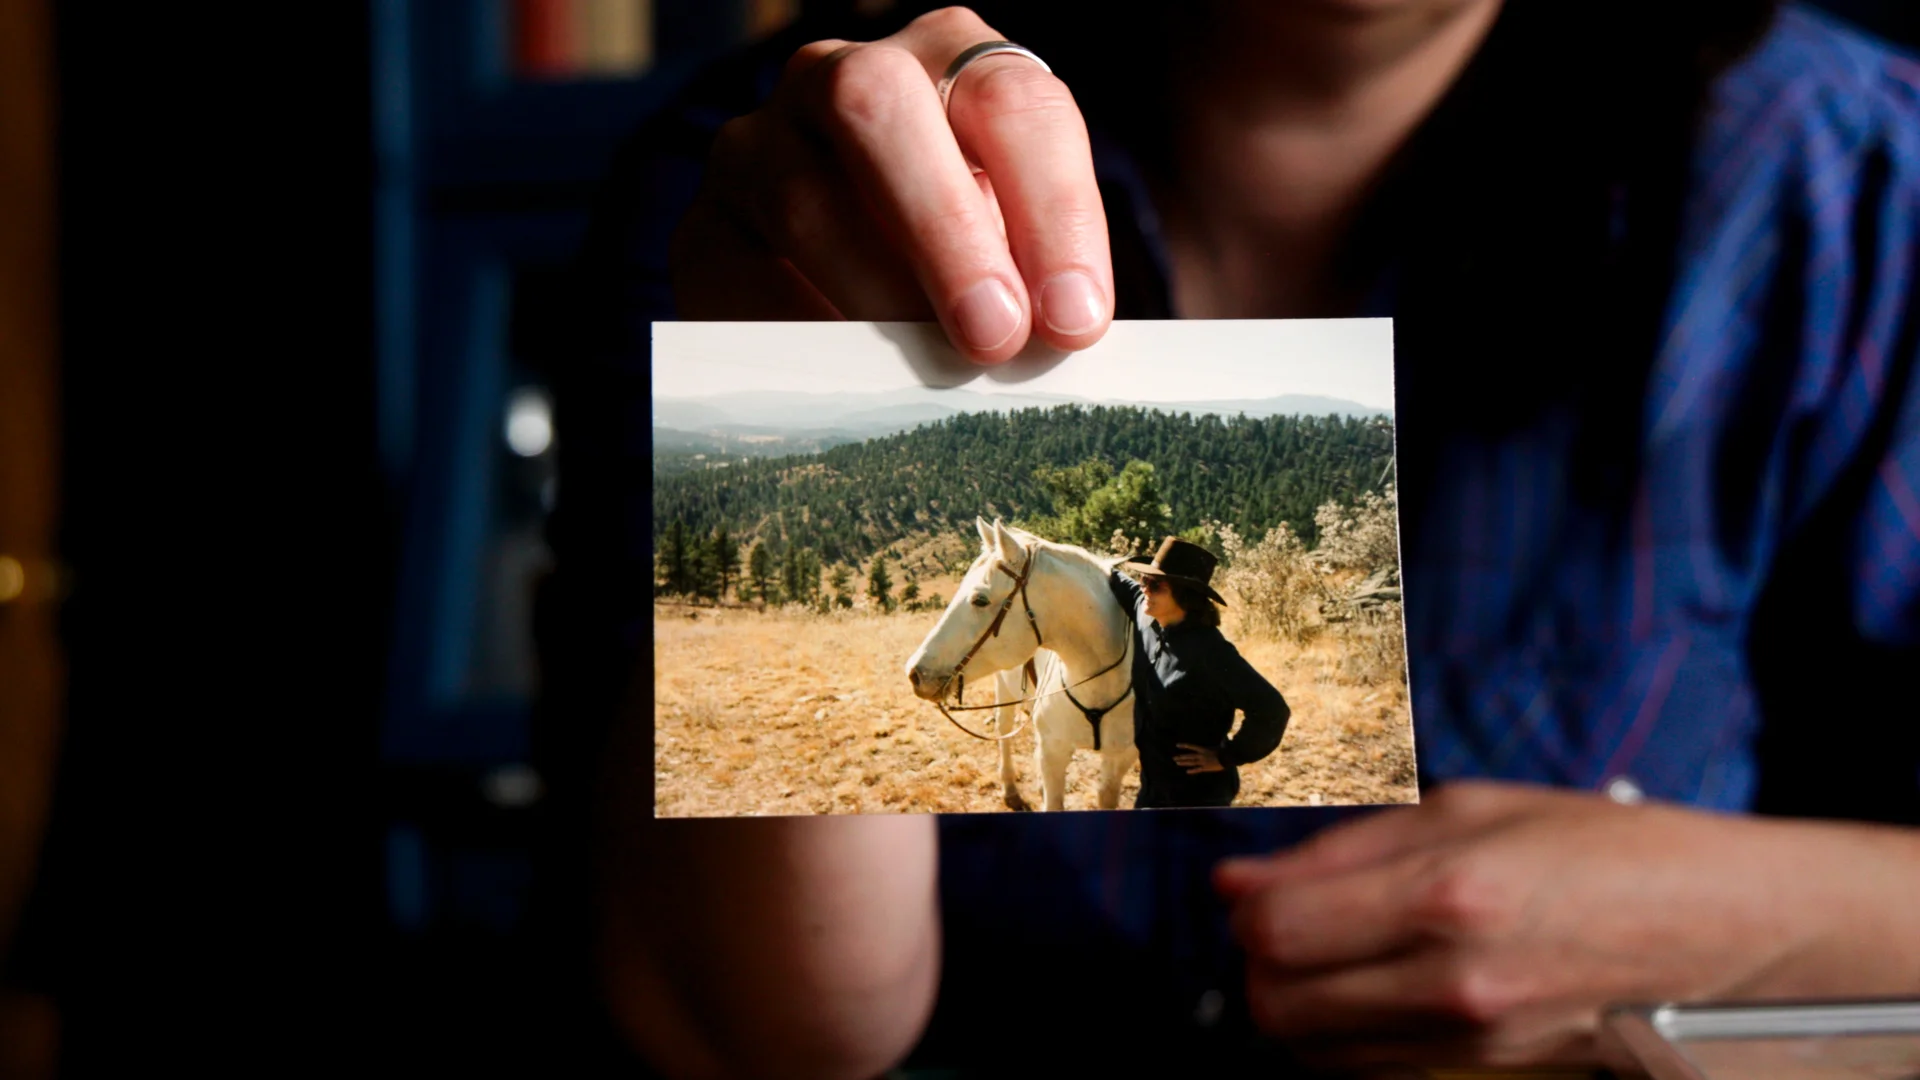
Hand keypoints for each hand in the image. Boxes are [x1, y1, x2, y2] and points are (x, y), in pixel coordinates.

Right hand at [671, 6, 1113, 362]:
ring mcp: (761, 145)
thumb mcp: (1018, 252)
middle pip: (879, 107)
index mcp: (953, 63)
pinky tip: (847, 380)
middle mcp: (846, 76)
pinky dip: (798, 331)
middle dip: (946, 229)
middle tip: (995, 337)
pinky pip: (737, 274)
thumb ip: (1038, 280)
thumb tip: (1055, 345)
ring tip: (928, 372)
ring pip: (802, 194)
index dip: (1054, 213)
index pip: (1013, 105)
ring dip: (876, 293)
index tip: (1074, 321)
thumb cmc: (968, 267)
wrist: (846, 292)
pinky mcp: (706, 229)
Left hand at [1173, 743, 1222, 773]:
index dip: (1184, 746)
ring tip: (1177, 763)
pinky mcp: (1206, 768)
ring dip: (1184, 763)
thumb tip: (1224, 737)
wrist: (1227, 758)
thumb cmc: (1224, 751)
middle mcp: (1201, 755)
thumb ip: (1218, 743)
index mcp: (1204, 749)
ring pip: (1191, 763)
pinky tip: (1187, 771)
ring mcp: (1203, 762)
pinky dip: (1192, 771)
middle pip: (1189, 756)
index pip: (1191, 747)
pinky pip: (1198, 770)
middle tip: (1174, 758)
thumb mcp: (1219, 745)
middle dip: (1181, 757)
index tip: (1177, 745)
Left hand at [1212, 780, 1919, 1069]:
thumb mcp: (1469, 808)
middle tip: (1279, 919)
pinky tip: (1368, 985)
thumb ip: (1342, 848)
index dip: (1240, 905)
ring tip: (1326, 950)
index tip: (1244, 884)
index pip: (1276, 928)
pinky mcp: (1485, 1070)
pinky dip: (1341, 1033)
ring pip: (1311, 1048)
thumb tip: (1237, 879)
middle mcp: (1450, 978)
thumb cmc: (1601, 848)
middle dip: (1256, 961)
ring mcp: (1470, 1038)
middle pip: (1276, 1003)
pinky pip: (1367, 1068)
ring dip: (1293, 1000)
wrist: (1720, 930)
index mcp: (1445, 892)